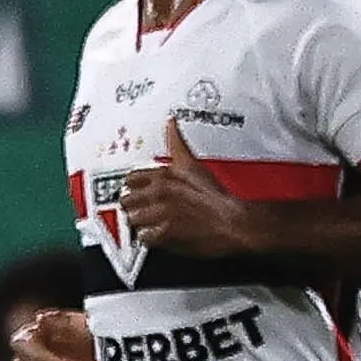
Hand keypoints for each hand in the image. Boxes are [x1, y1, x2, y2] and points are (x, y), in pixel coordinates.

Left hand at [115, 119, 258, 257]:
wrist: (234, 222)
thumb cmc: (216, 197)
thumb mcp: (193, 165)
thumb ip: (176, 142)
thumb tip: (170, 122)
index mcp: (163, 175)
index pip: (130, 180)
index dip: (135, 188)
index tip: (139, 192)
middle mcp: (158, 193)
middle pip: (126, 201)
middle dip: (135, 206)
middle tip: (148, 210)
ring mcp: (160, 214)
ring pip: (132, 220)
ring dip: (142, 223)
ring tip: (156, 222)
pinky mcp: (163, 234)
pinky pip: (143, 238)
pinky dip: (150, 238)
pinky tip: (161, 233)